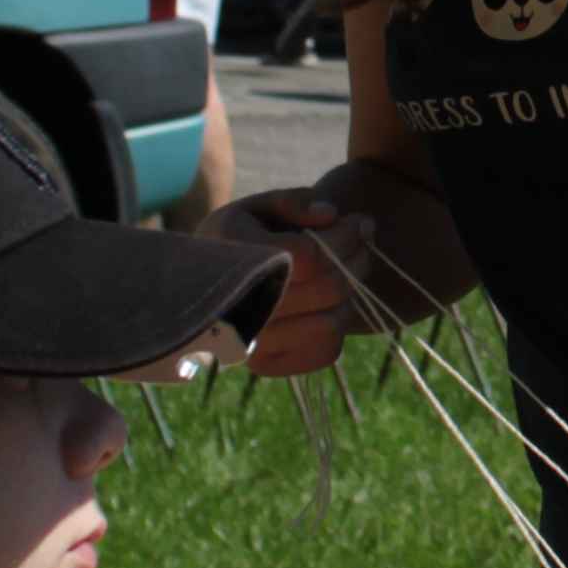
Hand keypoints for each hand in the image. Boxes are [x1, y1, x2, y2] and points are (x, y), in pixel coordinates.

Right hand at [196, 189, 357, 379]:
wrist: (203, 287)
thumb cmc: (240, 239)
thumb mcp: (257, 208)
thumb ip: (292, 202)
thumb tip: (329, 215)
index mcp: (234, 261)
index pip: (310, 255)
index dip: (344, 236)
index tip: (359, 220)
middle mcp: (239, 311)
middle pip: (328, 287)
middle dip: (357, 257)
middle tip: (365, 237)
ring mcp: (253, 345)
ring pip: (333, 319)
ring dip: (352, 288)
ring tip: (349, 264)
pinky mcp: (268, 366)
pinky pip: (327, 349)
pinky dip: (339, 320)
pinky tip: (329, 298)